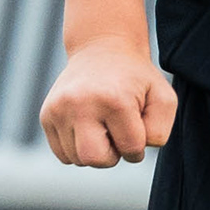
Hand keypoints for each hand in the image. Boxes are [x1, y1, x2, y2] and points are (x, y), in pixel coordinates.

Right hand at [41, 39, 176, 167]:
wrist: (101, 49)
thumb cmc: (136, 79)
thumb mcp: (163, 98)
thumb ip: (159, 131)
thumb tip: (132, 152)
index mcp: (113, 100)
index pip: (131, 150)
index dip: (139, 145)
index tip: (136, 125)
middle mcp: (80, 104)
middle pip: (95, 160)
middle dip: (112, 155)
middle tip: (116, 132)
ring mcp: (59, 109)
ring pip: (77, 159)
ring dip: (94, 151)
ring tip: (100, 125)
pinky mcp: (46, 115)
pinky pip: (62, 154)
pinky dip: (77, 149)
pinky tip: (86, 127)